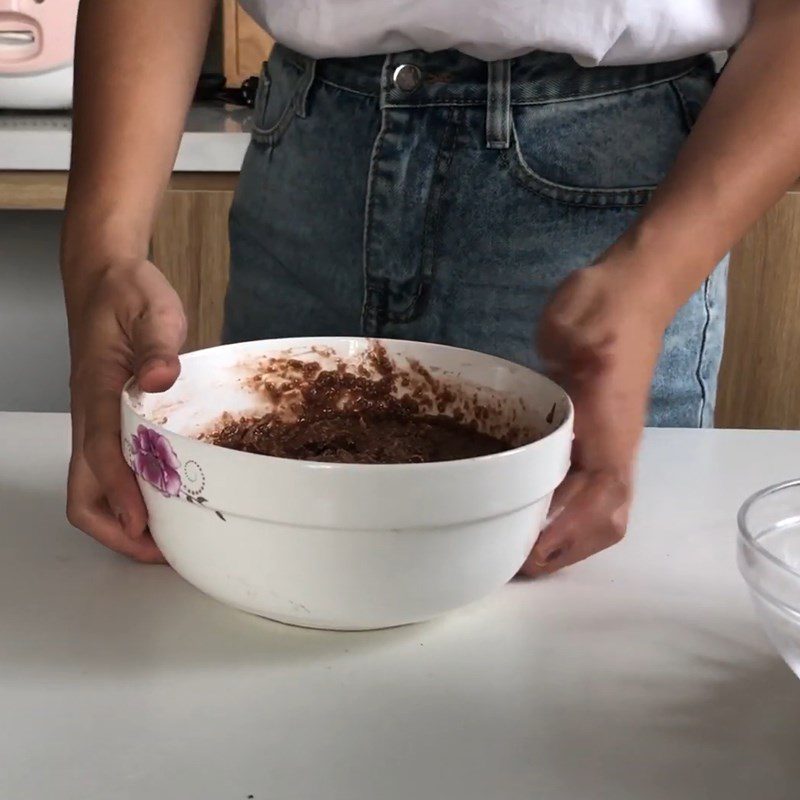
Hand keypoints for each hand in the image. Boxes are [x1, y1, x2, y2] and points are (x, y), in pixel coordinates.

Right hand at [65, 259, 186, 561]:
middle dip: (115, 526)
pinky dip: (125, 497)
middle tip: (159, 550)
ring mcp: (93, 420)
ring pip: (90, 485)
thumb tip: (161, 379)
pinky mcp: (105, 420)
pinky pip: (104, 470)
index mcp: (97, 389)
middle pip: (83, 487)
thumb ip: (158, 345)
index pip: (101, 452)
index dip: (121, 492)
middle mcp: (88, 413)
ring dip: (120, 518)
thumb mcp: (153, 311)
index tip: (143, 525)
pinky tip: (159, 501)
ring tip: (163, 538)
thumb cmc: (128, 295)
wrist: (106, 280)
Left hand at [521, 260, 667, 575]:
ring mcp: (604, 443)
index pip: (597, 502)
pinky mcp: (590, 433)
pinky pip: (584, 487)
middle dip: (566, 548)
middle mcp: (613, 448)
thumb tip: (564, 423)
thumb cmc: (603, 311)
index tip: (526, 553)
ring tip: (524, 552)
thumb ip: (577, 376)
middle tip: (517, 563)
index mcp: (611, 433)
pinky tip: (532, 514)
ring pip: (600, 509)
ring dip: (567, 538)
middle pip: (605, 519)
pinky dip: (563, 512)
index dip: (564, 534)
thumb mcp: (583, 338)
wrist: (623, 291)